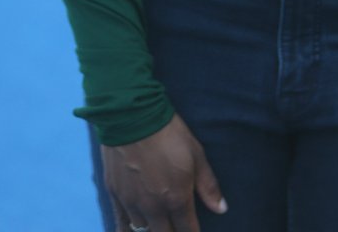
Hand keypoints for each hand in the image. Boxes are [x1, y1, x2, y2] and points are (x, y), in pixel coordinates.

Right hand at [100, 113, 227, 231]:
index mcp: (177, 198)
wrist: (133, 117)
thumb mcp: (196, 154)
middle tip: (178, 228)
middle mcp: (154, 208)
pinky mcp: (115, 196)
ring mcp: (132, 204)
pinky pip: (120, 225)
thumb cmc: (169, 133)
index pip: (188, 231)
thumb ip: (208, 185)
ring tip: (160, 227)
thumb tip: (221, 209)